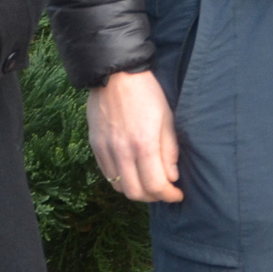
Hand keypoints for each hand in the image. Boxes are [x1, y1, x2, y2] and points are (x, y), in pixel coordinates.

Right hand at [89, 69, 182, 202]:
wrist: (116, 74)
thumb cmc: (147, 93)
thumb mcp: (167, 118)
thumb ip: (169, 150)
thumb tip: (172, 177)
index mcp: (144, 145)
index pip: (156, 185)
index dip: (169, 195)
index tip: (177, 194)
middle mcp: (121, 152)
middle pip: (135, 193)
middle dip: (153, 197)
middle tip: (164, 191)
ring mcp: (105, 150)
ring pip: (119, 186)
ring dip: (136, 190)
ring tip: (149, 182)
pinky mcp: (95, 145)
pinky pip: (106, 174)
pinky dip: (121, 179)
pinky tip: (132, 171)